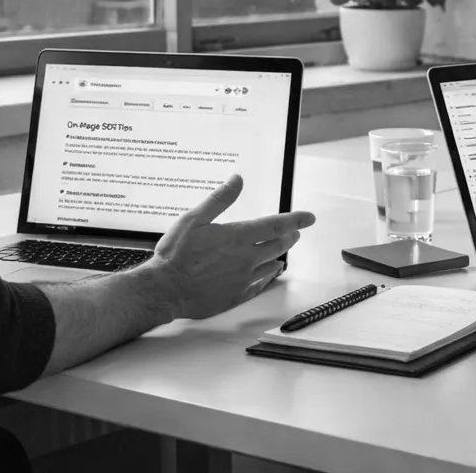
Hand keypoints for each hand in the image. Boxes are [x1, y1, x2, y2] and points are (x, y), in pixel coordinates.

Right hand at [147, 173, 316, 319]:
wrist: (165, 289)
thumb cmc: (176, 254)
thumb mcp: (194, 218)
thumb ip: (220, 199)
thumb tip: (237, 180)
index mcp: (238, 237)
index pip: (276, 225)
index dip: (295, 219)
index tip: (309, 217)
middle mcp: (246, 258)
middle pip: (278, 245)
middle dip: (290, 237)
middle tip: (295, 232)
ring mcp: (243, 279)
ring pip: (271, 266)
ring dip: (279, 256)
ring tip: (282, 252)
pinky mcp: (236, 295)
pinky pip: (259, 286)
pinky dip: (267, 277)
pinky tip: (267, 275)